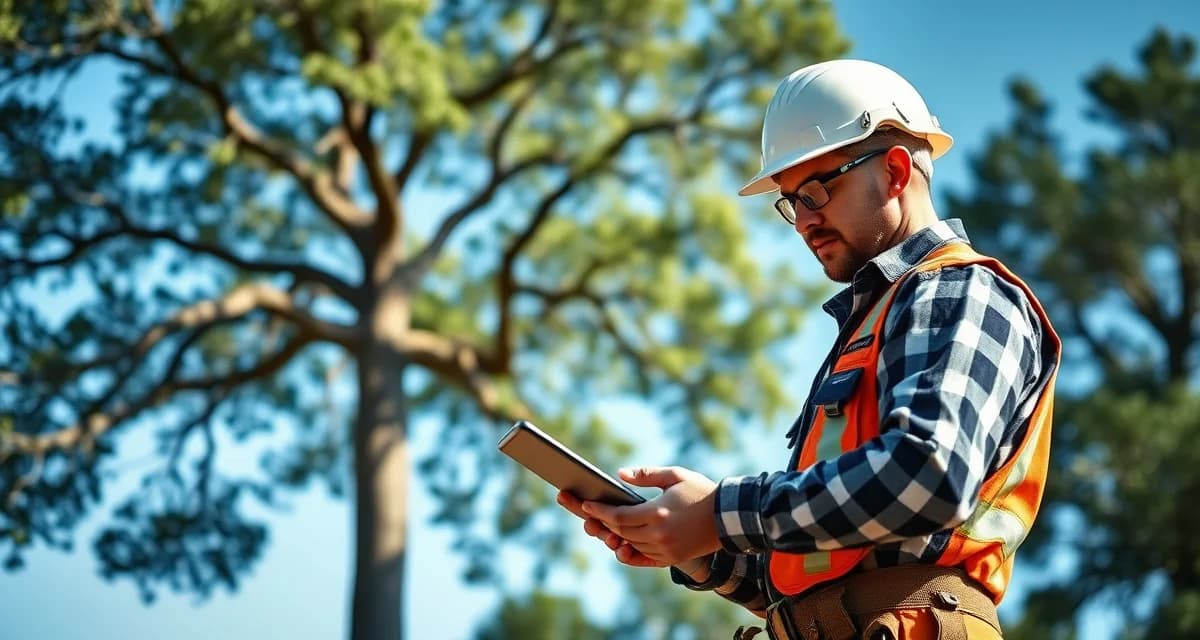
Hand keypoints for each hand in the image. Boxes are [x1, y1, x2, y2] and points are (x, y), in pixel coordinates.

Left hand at [581, 466, 721, 566]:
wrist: (729, 517)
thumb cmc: (702, 492)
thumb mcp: (675, 476)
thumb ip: (646, 475)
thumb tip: (620, 474)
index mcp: (657, 513)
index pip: (618, 516)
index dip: (599, 511)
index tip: (584, 504)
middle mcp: (659, 535)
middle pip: (620, 531)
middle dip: (600, 521)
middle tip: (585, 512)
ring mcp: (665, 550)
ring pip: (630, 544)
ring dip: (614, 535)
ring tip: (600, 524)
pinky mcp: (672, 559)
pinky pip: (643, 558)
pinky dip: (629, 552)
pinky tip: (619, 545)